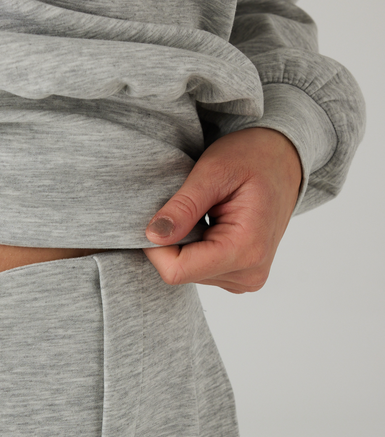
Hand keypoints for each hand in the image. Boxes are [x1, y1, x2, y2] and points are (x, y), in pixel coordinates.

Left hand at [143, 128, 302, 292]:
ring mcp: (247, 278)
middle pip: (182, 272)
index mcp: (246, 249)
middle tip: (190, 207)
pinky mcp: (241, 276)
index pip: (177, 270)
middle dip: (174, 241)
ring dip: (186, 242)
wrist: (283, 160)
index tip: (160, 216)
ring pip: (189, 271)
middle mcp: (249, 273)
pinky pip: (201, 269)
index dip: (156, 246)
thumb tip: (153, 235)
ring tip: (206, 213)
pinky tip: (211, 224)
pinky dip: (196, 247)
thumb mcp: (214, 171)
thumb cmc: (253, 157)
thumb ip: (183, 206)